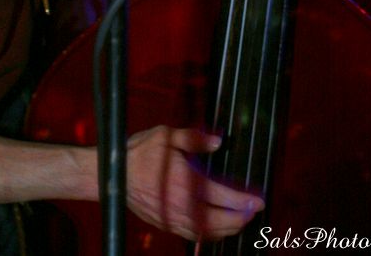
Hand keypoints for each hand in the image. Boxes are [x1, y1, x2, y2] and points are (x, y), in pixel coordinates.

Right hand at [126, 125, 263, 240]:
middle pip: (220, 222)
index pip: (224, 198)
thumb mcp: (166, 135)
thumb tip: (218, 142)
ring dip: (227, 230)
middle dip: (241, 219)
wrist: (111, 175)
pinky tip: (214, 228)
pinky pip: (193, 235)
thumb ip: (194, 138)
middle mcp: (182, 206)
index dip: (245, 201)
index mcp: (186, 183)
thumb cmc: (138, 152)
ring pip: (208, 233)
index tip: (259, 201)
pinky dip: (209, 235)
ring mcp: (173, 218)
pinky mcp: (165, 224)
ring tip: (239, 222)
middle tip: (253, 212)